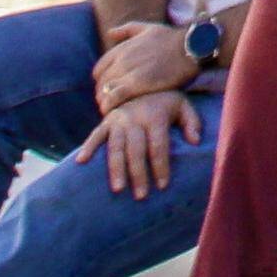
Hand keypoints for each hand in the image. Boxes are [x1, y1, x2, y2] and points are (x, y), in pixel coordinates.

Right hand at [83, 87, 196, 201]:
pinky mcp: (106, 120)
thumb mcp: (183, 105)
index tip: (162, 186)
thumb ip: (192, 122)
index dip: (161, 166)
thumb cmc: (166, 101)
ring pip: (116, 147)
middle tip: (141, 196)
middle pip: (136, 150)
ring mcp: (118, 119)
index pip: (158, 146)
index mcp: (155, 115)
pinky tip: (81, 162)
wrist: (144, 81)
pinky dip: (88, 147)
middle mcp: (135, 117)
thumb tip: (195, 142)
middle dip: (139, 174)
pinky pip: (95, 134)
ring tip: (117, 189)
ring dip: (116, 169)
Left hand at [90, 21, 196, 111]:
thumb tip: (110, 33)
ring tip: (112, 110)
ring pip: (104, 91)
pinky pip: (114, 98)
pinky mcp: (137, 84)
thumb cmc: (172, 38)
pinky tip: (112, 112)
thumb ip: (127, 30)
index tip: (109, 90)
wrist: (190, 46)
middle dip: (102, 95)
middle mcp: (122, 59)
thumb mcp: (148, 28)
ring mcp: (129, 71)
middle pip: (101, 83)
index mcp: (122, 48)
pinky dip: (109, 106)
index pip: (99, 70)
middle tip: (111, 104)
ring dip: (104, 102)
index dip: (102, 82)